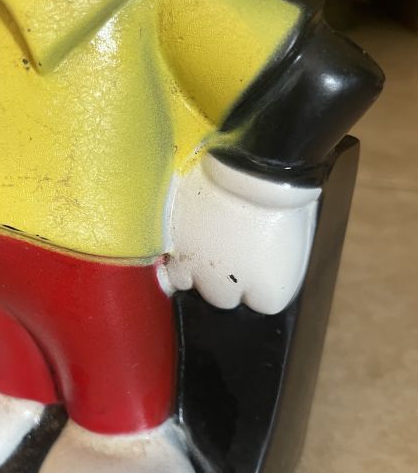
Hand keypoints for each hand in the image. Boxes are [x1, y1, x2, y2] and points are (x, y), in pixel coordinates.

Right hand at [165, 155, 320, 314]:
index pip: (263, 302)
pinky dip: (182, 263)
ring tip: (214, 246)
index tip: (263, 260)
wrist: (256, 169)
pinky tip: (191, 248)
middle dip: (231, 279)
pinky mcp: (180, 249)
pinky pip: (176, 272)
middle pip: (226, 298)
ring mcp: (202, 270)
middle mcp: (234, 289)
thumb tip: (268, 265)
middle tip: (237, 250)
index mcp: (270, 292)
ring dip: (205, 271)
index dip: (261, 280)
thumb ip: (278, 263)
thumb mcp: (295, 240)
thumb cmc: (285, 200)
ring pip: (198, 287)